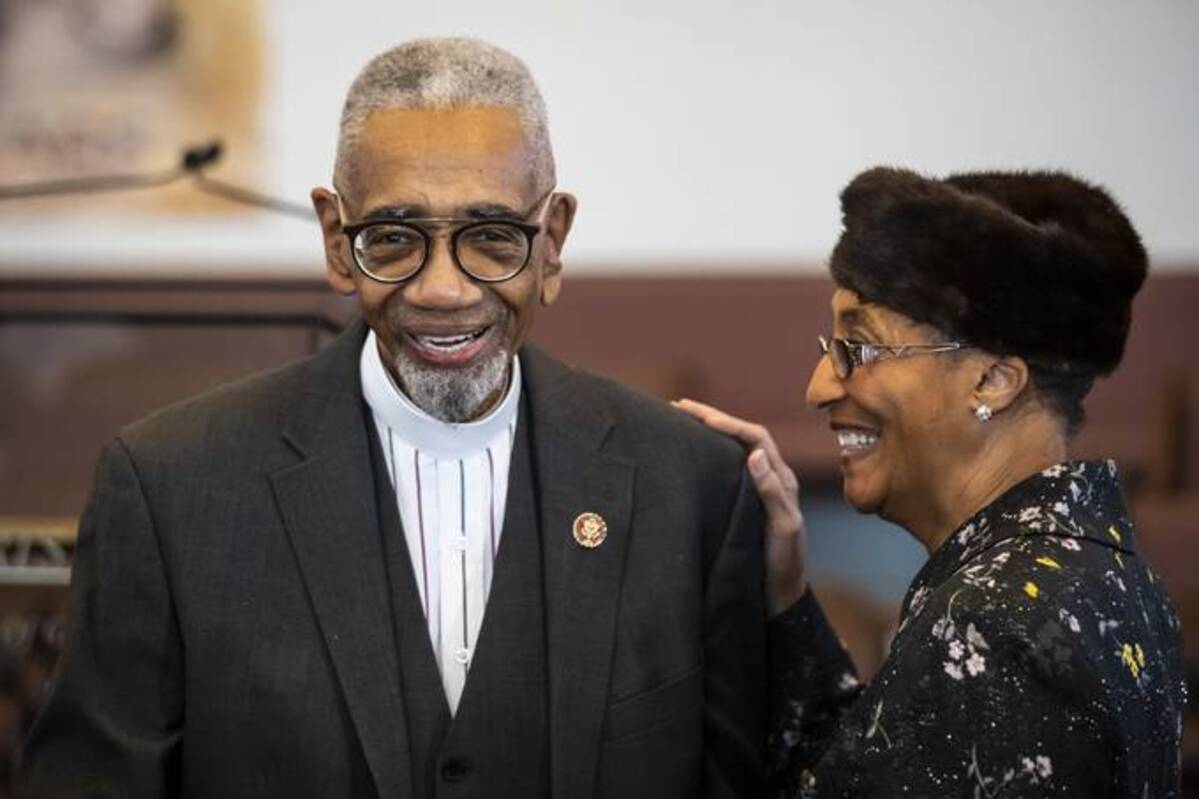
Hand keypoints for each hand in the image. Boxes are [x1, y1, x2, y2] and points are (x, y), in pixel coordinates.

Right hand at [673, 399, 807, 616]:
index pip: (755, 438)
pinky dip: (709, 456)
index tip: (697, 415)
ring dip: (710, 434)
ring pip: (734, 451)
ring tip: (679, 423)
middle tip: (678, 407)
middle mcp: (770, 479)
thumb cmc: (784, 565)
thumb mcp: (783, 529)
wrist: (781, 597)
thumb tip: (754, 454)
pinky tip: (690, 456)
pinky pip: (727, 470)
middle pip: (742, 437)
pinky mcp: (743, 504)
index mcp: (782, 480)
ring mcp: (757, 490)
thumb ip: (772, 492)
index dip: (727, 422)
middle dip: (712, 418)